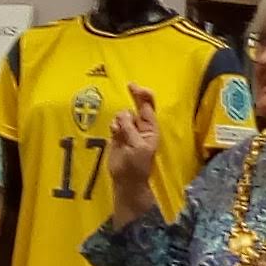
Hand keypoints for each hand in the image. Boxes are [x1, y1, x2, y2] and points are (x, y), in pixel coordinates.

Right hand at [105, 86, 160, 220]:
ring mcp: (128, 130)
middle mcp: (140, 126)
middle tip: (129, 86)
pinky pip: (114, 123)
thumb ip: (130, 130)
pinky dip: (114, 125)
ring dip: (121, 119)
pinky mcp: (117, 135)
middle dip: (134, 96)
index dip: (143, 96)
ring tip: (120, 131)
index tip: (135, 87)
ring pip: (123, 114)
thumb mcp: (138, 147)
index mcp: (151, 128)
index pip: (149, 108)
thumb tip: (123, 115)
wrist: (125, 180)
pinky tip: (115, 132)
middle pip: (137, 106)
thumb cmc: (137, 165)